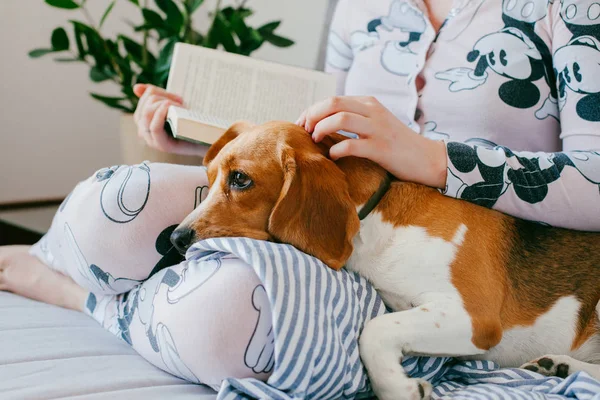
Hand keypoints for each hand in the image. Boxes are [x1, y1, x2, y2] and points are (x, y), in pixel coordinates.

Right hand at [133, 84, 207, 156]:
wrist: (208, 141)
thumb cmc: (191, 123)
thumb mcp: (173, 105)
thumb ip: (157, 96)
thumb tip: (136, 88)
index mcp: (145, 121)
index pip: (144, 100)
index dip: (158, 92)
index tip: (178, 97)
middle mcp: (144, 131)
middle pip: (145, 106)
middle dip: (163, 98)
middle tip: (181, 102)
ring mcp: (152, 140)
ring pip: (146, 115)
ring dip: (163, 105)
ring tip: (180, 107)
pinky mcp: (162, 146)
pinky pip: (154, 127)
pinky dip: (160, 114)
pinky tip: (169, 107)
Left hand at [296, 96, 447, 188]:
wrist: (427, 159)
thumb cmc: (397, 144)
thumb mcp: (376, 123)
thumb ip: (355, 118)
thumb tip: (323, 123)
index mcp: (370, 103)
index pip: (333, 100)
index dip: (312, 111)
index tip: (302, 124)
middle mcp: (374, 111)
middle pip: (333, 103)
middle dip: (313, 116)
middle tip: (305, 131)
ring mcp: (378, 129)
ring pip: (340, 119)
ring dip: (321, 129)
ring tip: (315, 140)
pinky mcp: (381, 149)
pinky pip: (351, 145)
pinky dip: (336, 150)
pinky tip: (333, 156)